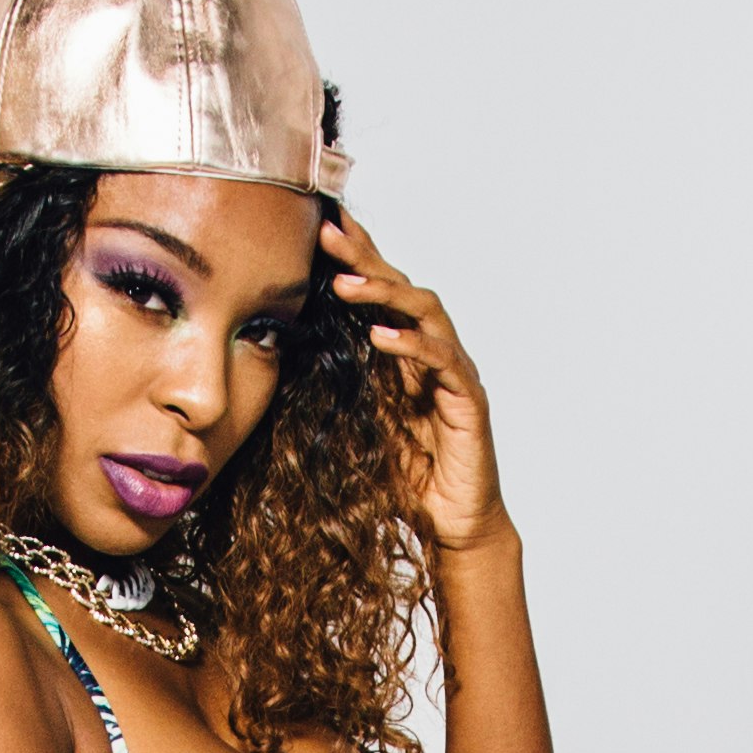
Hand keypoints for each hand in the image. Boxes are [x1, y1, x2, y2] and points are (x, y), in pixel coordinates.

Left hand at [324, 214, 506, 555]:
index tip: (321, 227)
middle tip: (328, 233)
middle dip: (364, 258)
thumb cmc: (410, 477)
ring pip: (425, 313)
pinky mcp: (469, 401)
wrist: (454, 525)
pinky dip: (413, 346)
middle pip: (401, 288)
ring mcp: (454, 374)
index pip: (380, 293)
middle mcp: (433, 353)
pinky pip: (443, 362)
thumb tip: (283, 363)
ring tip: (347, 283)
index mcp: (405, 354)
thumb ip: (337, 390)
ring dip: (385, 294)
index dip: (356, 257)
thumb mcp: (359, 425)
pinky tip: (382, 337)